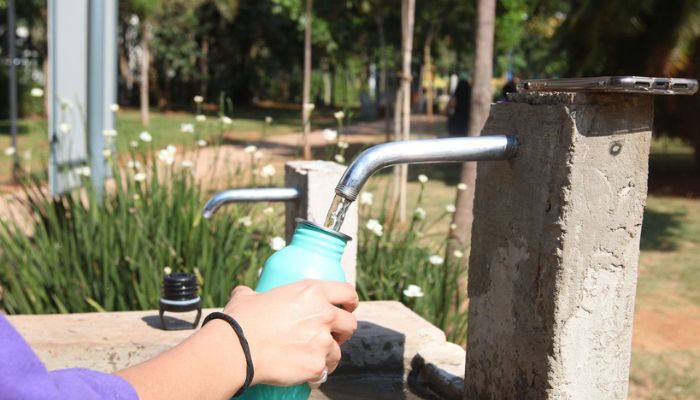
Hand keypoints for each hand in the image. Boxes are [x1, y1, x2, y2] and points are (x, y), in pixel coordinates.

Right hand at [223, 280, 358, 385]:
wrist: (236, 350)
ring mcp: (322, 341)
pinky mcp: (316, 365)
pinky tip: (306, 372)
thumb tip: (245, 293)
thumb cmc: (240, 321)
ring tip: (312, 357)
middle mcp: (323, 314)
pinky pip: (324, 371)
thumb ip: (254, 293)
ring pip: (337, 351)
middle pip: (350, 324)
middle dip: (343, 331)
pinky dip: (316, 373)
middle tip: (331, 336)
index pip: (347, 292)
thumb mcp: (248, 296)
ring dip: (328, 355)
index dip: (350, 301)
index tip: (348, 308)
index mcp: (312, 292)